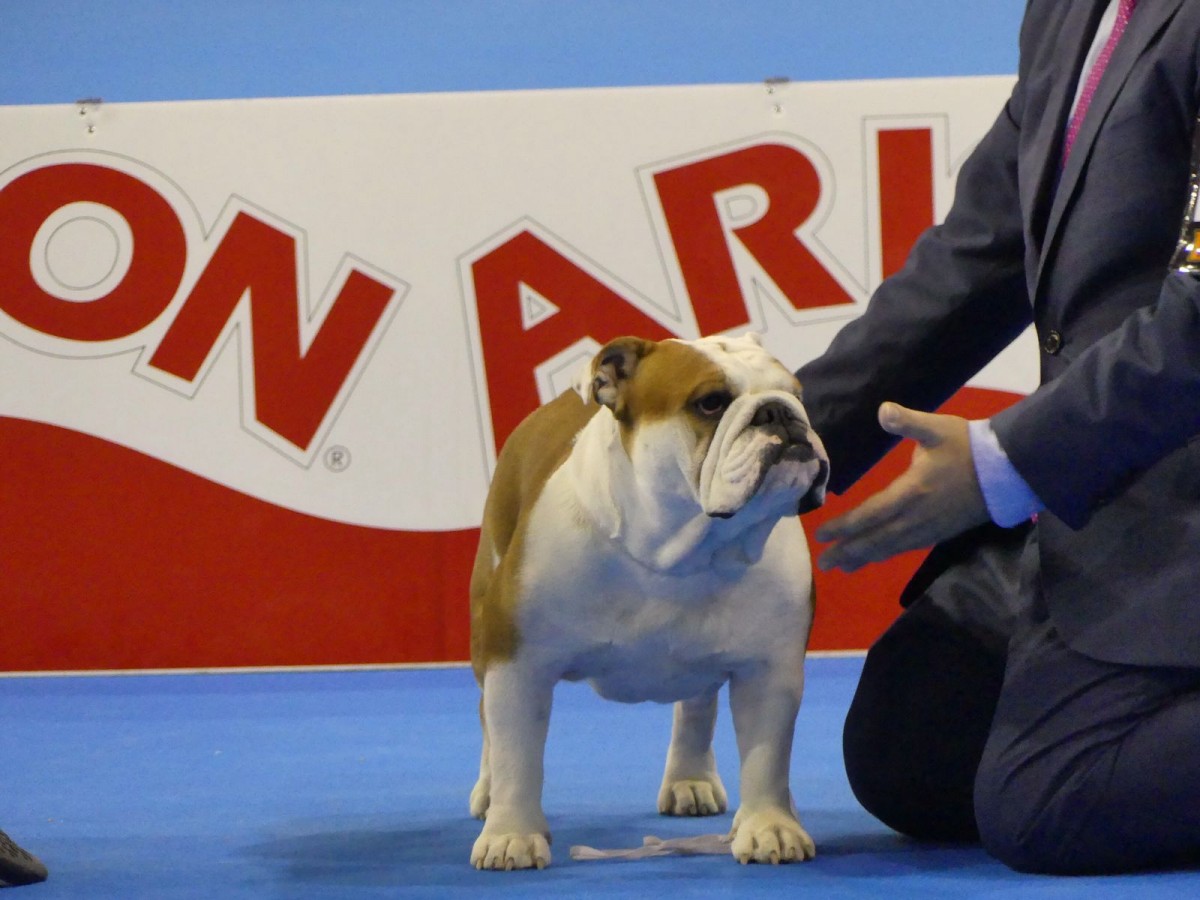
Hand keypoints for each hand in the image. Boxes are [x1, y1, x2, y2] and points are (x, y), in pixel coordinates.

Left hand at [815, 402, 989, 572]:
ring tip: (842, 566)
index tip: (821, 534)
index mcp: (911, 492)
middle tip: (823, 563)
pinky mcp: (939, 533)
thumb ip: (907, 421)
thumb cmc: (969, 447)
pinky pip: (906, 549)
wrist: (1009, 472)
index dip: (845, 526)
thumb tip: (883, 409)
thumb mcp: (937, 428)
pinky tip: (875, 557)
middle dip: (848, 551)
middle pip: (875, 539)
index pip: (870, 513)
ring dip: (864, 557)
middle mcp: (916, 517)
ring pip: (890, 548)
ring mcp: (929, 529)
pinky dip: (886, 554)